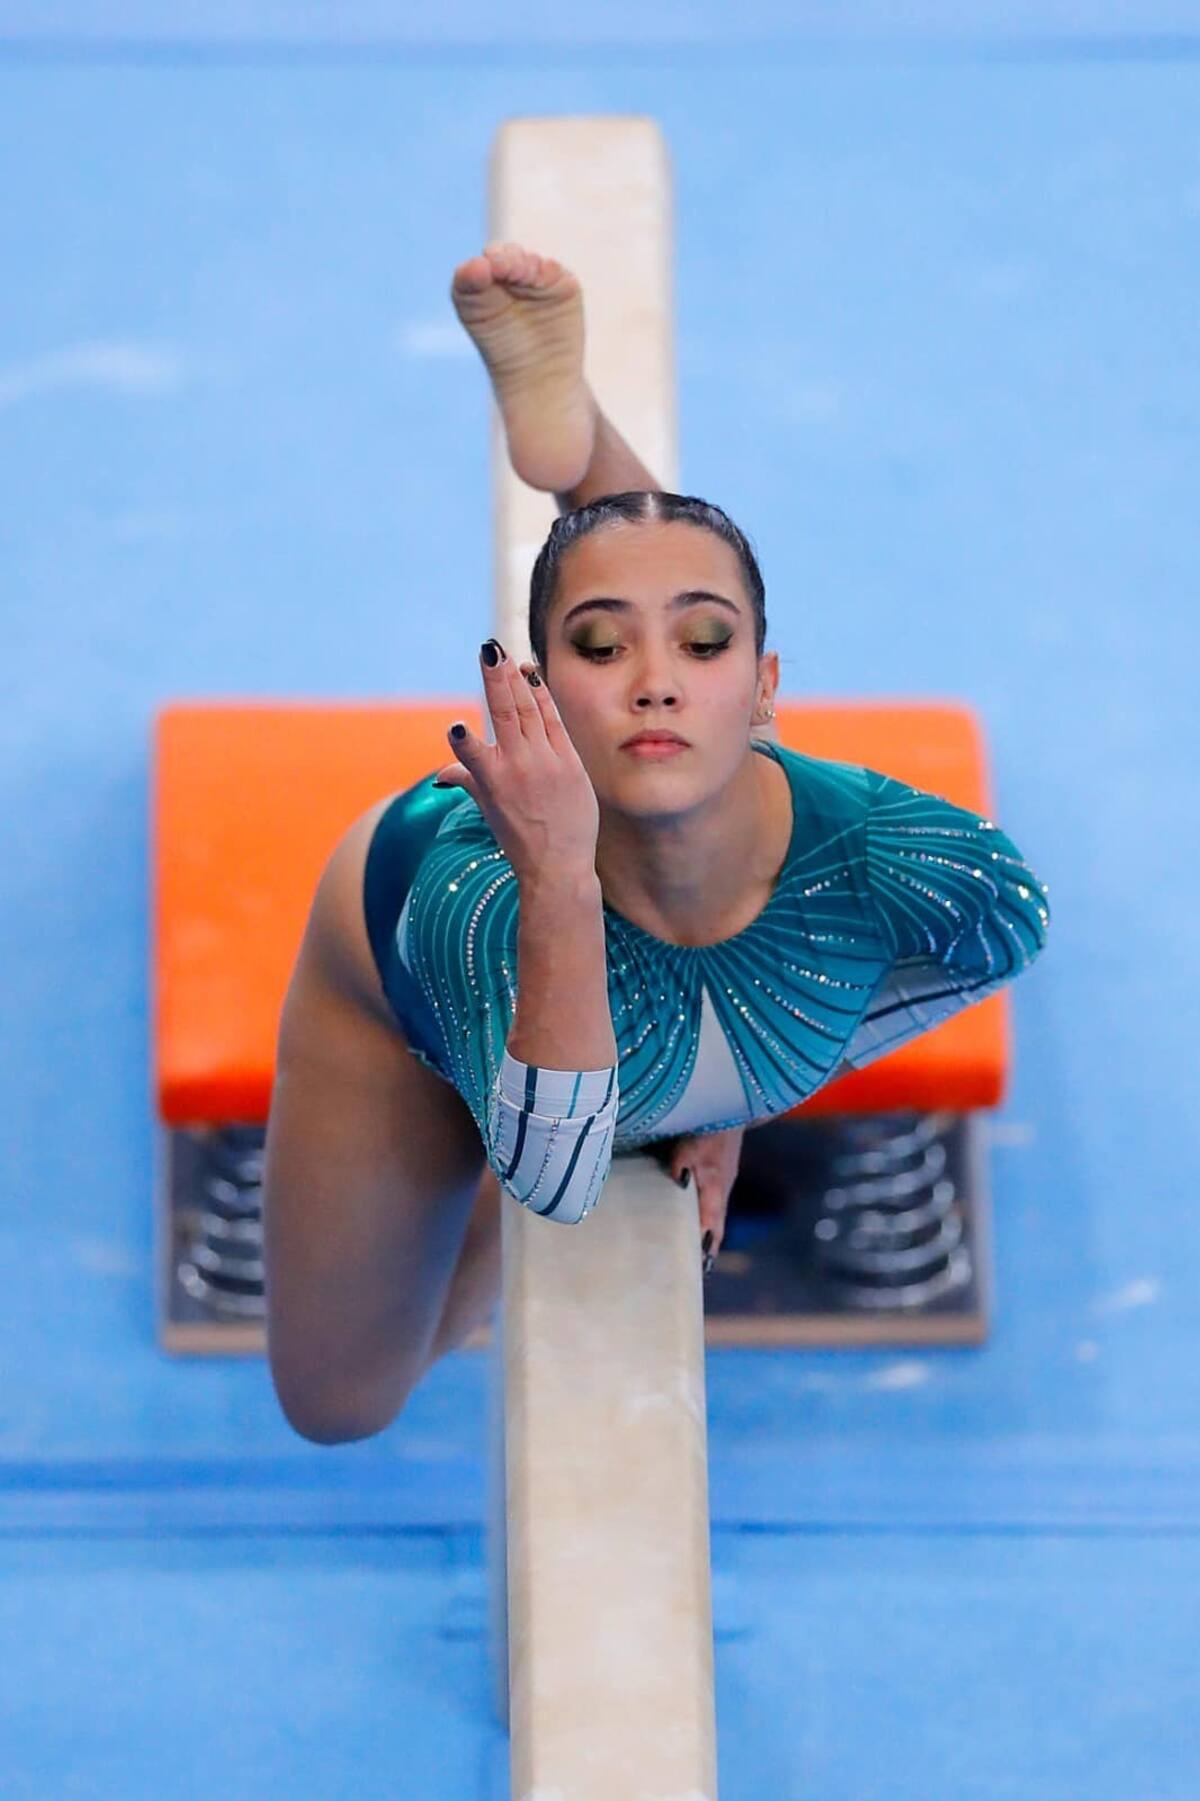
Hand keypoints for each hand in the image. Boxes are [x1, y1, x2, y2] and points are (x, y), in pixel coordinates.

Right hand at [433, 641, 599, 879]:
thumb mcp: (488, 808)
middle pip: (505, 714)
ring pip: (529, 711)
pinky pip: (554, 722)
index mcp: (490, 782)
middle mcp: (517, 769)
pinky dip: (542, 697)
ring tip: (506, 655)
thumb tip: (442, 774)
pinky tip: (532, 676)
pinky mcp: (570, 763)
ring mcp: (546, 764)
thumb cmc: (518, 837)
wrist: (558, 865)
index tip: (458, 726)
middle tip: (489, 649)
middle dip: (496, 679)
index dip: (466, 740)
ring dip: (517, 680)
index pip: (473, 753)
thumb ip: (468, 779)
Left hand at [662, 1125, 744, 1266]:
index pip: (711, 1225)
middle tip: (696, 1273)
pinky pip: (712, 1205)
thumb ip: (681, 1165)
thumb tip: (676, 1185)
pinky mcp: (719, 1177)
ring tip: (693, 1258)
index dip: (705, 1247)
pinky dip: (706, 1219)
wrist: (731, 1110)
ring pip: (715, 1216)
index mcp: (715, 1188)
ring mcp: (722, 1184)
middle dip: (707, 1249)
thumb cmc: (707, 1128)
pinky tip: (694, 1223)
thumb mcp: (689, 1144)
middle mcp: (721, 1190)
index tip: (698, 1269)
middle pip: (715, 1227)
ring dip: (707, 1235)